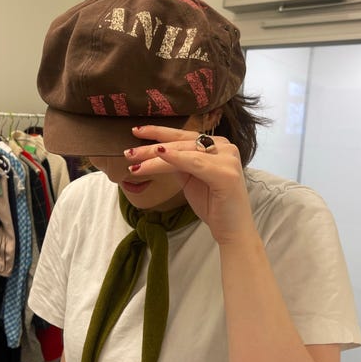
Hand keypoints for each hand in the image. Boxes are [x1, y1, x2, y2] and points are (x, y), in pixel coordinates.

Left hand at [124, 125, 256, 244]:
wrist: (232, 230)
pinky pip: (195, 163)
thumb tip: (156, 152)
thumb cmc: (213, 205)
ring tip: (134, 160)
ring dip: (156, 156)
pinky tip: (160, 154)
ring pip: (184, 152)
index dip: (159, 132)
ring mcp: (227, 159)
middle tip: (128, 152)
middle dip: (151, 147)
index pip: (183, 136)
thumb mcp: (190, 179)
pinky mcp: (226, 174)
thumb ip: (179, 163)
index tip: (137, 131)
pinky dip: (177, 158)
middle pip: (181, 142)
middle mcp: (224, 147)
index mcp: (217, 145)